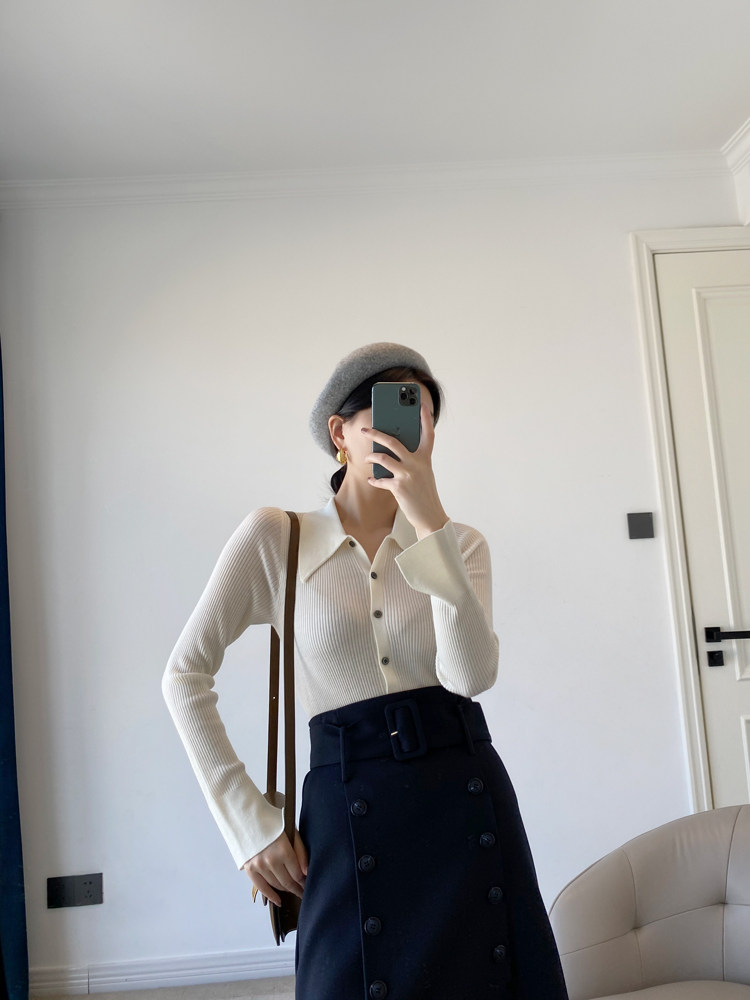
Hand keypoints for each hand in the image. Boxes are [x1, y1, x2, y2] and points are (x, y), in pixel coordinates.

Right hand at [243, 829, 307, 906]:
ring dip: (286, 890)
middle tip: (303, 893)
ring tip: (293, 892)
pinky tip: (279, 900)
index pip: (297, 874)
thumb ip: (300, 851)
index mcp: (283, 850)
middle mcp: (271, 860)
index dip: (304, 882)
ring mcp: (259, 866)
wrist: (249, 819)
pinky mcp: (249, 869)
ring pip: (276, 885)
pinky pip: (262, 888)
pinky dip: (271, 896)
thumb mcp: (291, 832)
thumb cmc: (272, 823)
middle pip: (287, 882)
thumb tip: (306, 872)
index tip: (308, 886)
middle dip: (297, 888)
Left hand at [362, 401, 448, 537]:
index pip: (428, 434)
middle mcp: (417, 464)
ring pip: (383, 458)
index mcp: (425, 458)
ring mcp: (408, 475)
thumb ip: (412, 461)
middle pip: (394, 441)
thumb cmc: (424, 493)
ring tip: (367, 456)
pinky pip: (380, 479)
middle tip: (366, 429)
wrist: (430, 517)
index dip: (425, 418)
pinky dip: (374, 479)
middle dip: (377, 433)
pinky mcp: (398, 487)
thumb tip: (391, 451)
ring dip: (371, 456)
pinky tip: (371, 479)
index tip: (421, 404)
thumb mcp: (423, 473)